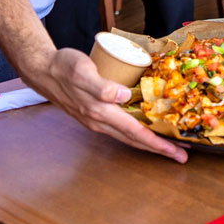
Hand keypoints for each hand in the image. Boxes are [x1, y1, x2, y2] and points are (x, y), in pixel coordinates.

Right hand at [21, 47, 187, 162]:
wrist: (42, 70)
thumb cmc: (63, 67)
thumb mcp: (82, 71)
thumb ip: (101, 87)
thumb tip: (122, 96)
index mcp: (100, 113)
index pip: (136, 133)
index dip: (158, 143)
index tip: (177, 152)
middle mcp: (99, 121)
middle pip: (135, 140)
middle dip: (159, 149)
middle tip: (182, 156)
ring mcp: (95, 120)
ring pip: (127, 136)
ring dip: (149, 142)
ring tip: (168, 144)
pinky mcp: (93, 114)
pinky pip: (120, 128)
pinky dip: (136, 132)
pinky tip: (143, 127)